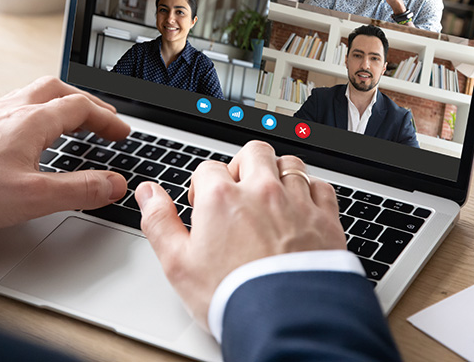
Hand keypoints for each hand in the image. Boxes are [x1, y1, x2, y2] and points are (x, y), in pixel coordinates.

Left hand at [0, 76, 129, 228]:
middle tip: (104, 119)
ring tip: (74, 118)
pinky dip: (40, 109)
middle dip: (88, 102)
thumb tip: (114, 184)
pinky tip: (32, 128)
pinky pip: (19, 103)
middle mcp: (14, 108)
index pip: (81, 108)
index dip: (107, 120)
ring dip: (63, 101)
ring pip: (37, 93)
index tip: (122, 133)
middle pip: (60, 91)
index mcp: (32, 120)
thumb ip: (79, 189)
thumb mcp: (33, 196)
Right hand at [136, 141, 346, 327]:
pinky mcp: (326, 220)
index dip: (202, 187)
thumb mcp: (178, 264)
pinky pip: (321, 187)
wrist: (284, 321)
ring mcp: (297, 202)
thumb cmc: (231, 296)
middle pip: (253, 152)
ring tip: (270, 198)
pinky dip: (311, 192)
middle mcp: (262, 191)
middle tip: (238, 192)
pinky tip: (302, 209)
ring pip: (289, 164)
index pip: (208, 169)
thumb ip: (159, 222)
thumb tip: (147, 193)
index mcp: (222, 198)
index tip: (204, 208)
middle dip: (243, 166)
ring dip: (278, 174)